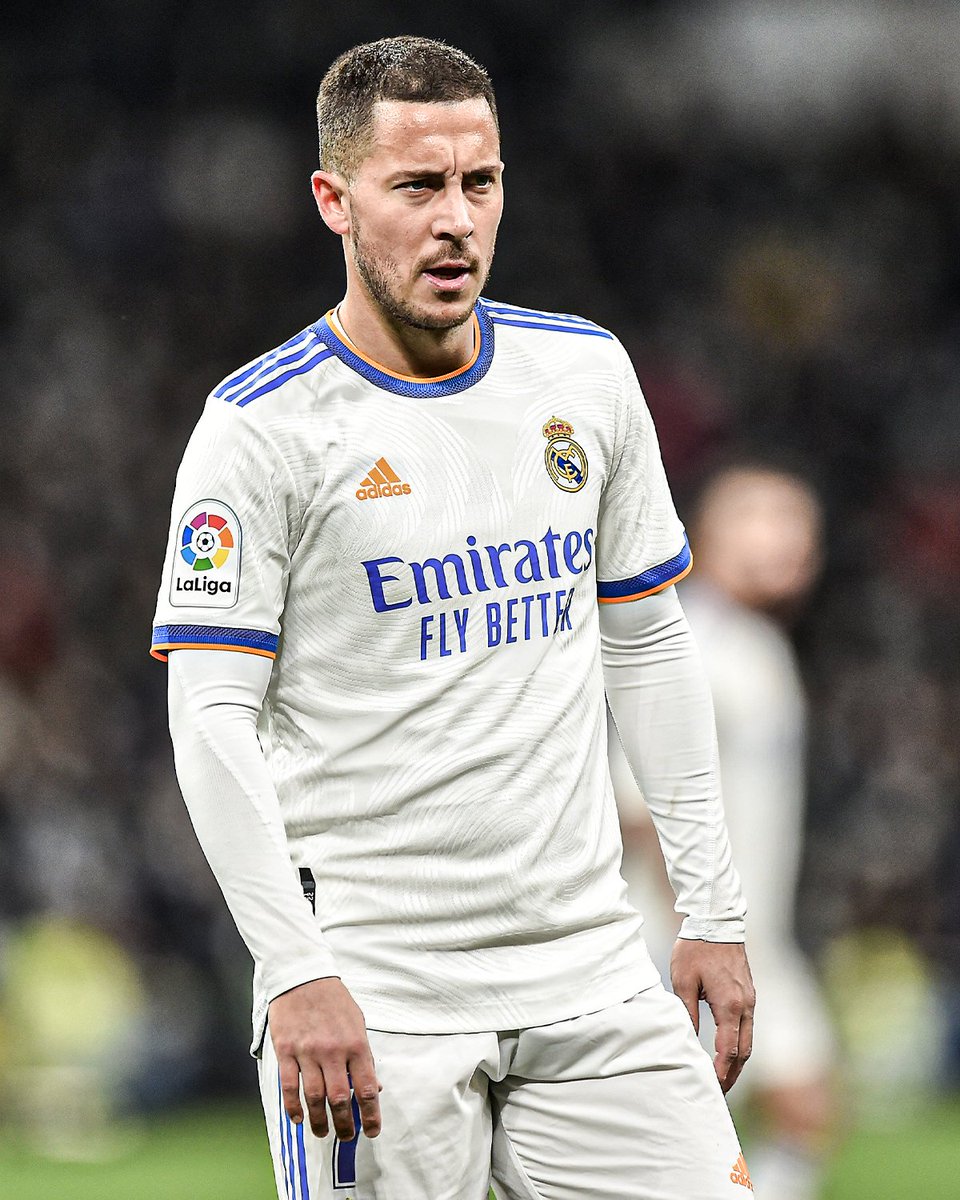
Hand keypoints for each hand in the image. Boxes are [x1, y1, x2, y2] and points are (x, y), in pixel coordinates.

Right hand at [268, 977, 381, 1140]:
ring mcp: (307, 1051)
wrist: (304, 976)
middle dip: (345, 1124)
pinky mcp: (286, 1050)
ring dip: (319, 1121)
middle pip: (339, 1098)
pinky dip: (293, 1106)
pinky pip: (289, 1085)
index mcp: (356, 1043)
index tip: (372, 1131)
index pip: (366, 1087)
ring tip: (323, 1133)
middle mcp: (333, 1050)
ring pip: (314, 1097)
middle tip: (347, 1137)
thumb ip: (364, 1056)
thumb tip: (373, 1087)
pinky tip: (298, 1118)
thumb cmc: (334, 1001)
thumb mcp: (358, 1023)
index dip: (371, 1114)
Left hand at [670, 939, 754, 1093]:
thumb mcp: (683, 982)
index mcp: (729, 1005)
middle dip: (732, 1074)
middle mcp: (745, 1006)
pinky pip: (748, 1027)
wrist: (715, 922)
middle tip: (717, 1091)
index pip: (729, 1050)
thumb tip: (688, 1042)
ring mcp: (750, 1000)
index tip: (711, 1086)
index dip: (721, 1072)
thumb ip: (687, 1014)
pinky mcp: (749, 994)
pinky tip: (727, 1051)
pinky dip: (739, 1044)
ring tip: (722, 1077)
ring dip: (737, 1061)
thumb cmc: (695, 949)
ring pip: (748, 1041)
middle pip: (744, 1051)